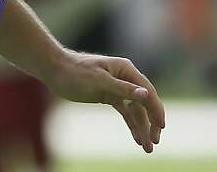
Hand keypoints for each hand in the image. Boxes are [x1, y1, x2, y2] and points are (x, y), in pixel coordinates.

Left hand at [46, 49, 164, 152]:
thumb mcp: (98, 80)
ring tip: (148, 147)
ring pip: (136, 110)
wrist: (55, 70)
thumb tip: (146, 95)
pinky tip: (137, 139)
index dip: (156, 109)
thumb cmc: (75, 71)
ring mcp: (117, 88)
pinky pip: (126, 112)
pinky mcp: (109, 96)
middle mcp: (125, 78)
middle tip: (155, 141)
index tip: (161, 126)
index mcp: (126, 69)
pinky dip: (132, 125)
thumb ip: (122, 88)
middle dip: (151, 122)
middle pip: (145, 103)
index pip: (147, 92)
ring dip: (142, 127)